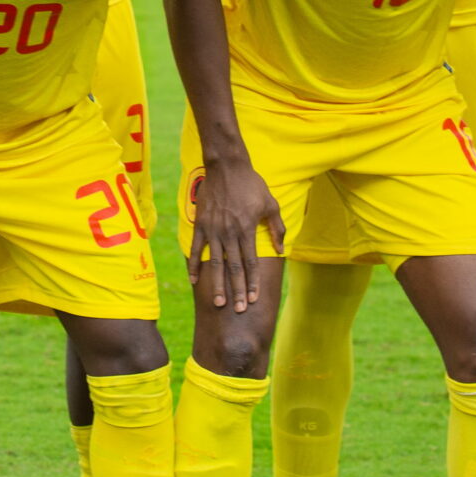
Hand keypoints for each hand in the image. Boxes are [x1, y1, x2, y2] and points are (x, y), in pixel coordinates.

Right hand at [186, 154, 280, 311]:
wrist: (226, 166)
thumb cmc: (251, 184)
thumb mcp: (270, 204)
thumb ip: (277, 228)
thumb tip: (281, 250)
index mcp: (247, 230)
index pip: (251, 262)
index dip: (253, 282)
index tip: (254, 299)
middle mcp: (230, 233)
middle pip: (234, 268)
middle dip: (237, 290)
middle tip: (238, 310)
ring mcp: (213, 230)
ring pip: (216, 263)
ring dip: (217, 284)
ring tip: (218, 303)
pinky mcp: (201, 225)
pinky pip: (195, 249)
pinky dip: (194, 265)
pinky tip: (194, 280)